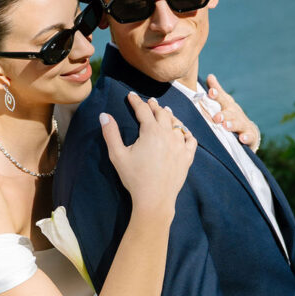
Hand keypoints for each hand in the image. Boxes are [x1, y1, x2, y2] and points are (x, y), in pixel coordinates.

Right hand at [100, 93, 195, 215]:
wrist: (155, 199)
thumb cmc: (134, 178)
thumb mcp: (118, 155)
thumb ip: (111, 134)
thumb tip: (104, 115)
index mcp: (151, 132)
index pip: (143, 110)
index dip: (136, 101)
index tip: (131, 96)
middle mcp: (168, 135)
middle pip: (162, 114)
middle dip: (153, 106)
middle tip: (149, 102)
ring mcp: (180, 145)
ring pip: (176, 123)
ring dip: (169, 116)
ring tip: (165, 112)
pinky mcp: (187, 157)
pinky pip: (189, 139)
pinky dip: (185, 132)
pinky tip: (181, 131)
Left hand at [205, 73, 260, 149]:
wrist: (249, 131)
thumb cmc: (232, 115)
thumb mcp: (226, 103)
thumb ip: (217, 92)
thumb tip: (210, 76)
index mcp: (229, 106)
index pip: (222, 99)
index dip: (217, 95)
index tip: (210, 92)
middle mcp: (236, 114)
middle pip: (230, 113)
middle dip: (223, 114)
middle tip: (216, 117)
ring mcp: (243, 125)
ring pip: (238, 124)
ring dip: (232, 124)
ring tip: (225, 126)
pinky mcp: (249, 136)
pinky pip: (248, 137)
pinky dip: (246, 138)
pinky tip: (242, 139)